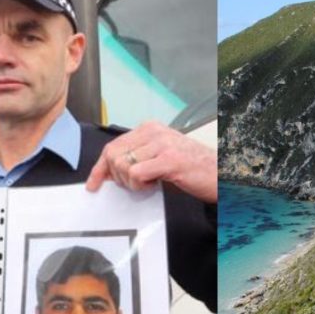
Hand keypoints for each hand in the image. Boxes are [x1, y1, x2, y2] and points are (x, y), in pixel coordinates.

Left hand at [86, 120, 216, 202]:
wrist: (220, 174)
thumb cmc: (192, 167)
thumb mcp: (161, 155)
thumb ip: (138, 156)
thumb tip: (111, 170)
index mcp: (150, 128)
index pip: (113, 145)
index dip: (100, 167)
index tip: (94, 183)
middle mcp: (154, 132)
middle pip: (114, 155)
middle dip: (117, 176)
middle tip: (134, 184)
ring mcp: (162, 144)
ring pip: (123, 165)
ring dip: (131, 182)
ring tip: (149, 183)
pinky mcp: (169, 160)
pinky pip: (137, 174)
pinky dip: (140, 185)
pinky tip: (154, 184)